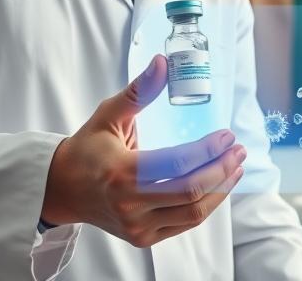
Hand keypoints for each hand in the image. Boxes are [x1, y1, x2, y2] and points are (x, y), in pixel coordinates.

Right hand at [41, 55, 245, 246]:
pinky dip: (206, 205)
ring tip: (235, 167)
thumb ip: (139, 91)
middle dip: (221, 169)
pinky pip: (185, 224)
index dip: (208, 150)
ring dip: (221, 189)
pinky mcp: (143, 238)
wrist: (63, 189)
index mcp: (121, 172)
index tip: (227, 136)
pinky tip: (218, 186)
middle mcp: (129, 204)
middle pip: (191, 191)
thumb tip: (163, 62)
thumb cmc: (88, 148)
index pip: (177, 164)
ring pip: (194, 212)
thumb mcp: (109, 115)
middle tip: (238, 151)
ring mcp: (137, 226)